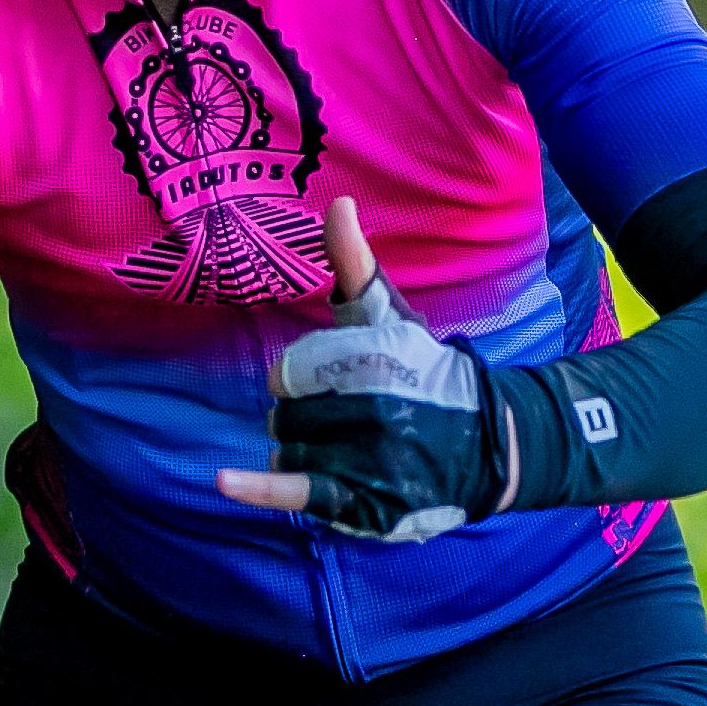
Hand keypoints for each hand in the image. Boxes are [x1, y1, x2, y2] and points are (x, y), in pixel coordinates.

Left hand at [218, 198, 505, 543]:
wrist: (483, 443)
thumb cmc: (424, 370)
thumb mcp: (390, 313)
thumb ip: (354, 263)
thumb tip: (337, 203)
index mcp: (371, 359)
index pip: (289, 373)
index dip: (305, 377)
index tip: (339, 381)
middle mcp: (369, 410)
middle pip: (286, 413)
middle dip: (308, 413)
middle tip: (352, 416)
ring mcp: (364, 460)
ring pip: (287, 448)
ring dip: (304, 448)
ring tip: (352, 447)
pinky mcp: (360, 502)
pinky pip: (295, 491)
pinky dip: (257, 489)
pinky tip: (223, 481)